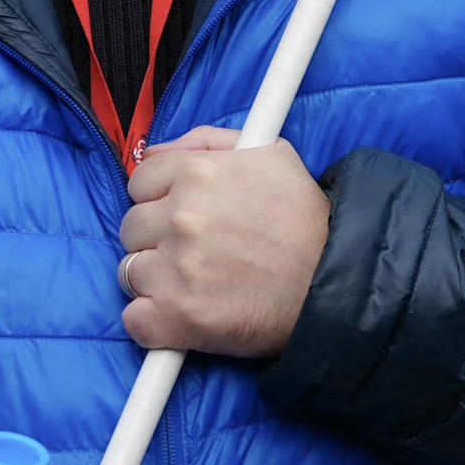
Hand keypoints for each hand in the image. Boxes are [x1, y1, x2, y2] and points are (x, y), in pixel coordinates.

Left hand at [114, 125, 326, 356]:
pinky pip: (134, 319)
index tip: (180, 216)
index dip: (159, 200)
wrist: (335, 286)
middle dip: (156, 239)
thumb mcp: (271, 155)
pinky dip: (153, 322)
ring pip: (129, 272)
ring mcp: (175, 269)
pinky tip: (184, 315)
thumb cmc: (306, 222)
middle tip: (195, 251)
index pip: (139, 182)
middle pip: (131, 228)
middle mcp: (181, 217)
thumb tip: (156, 152)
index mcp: (198, 172)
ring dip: (156, 280)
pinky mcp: (176, 317)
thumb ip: (207, 141)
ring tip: (197, 283)